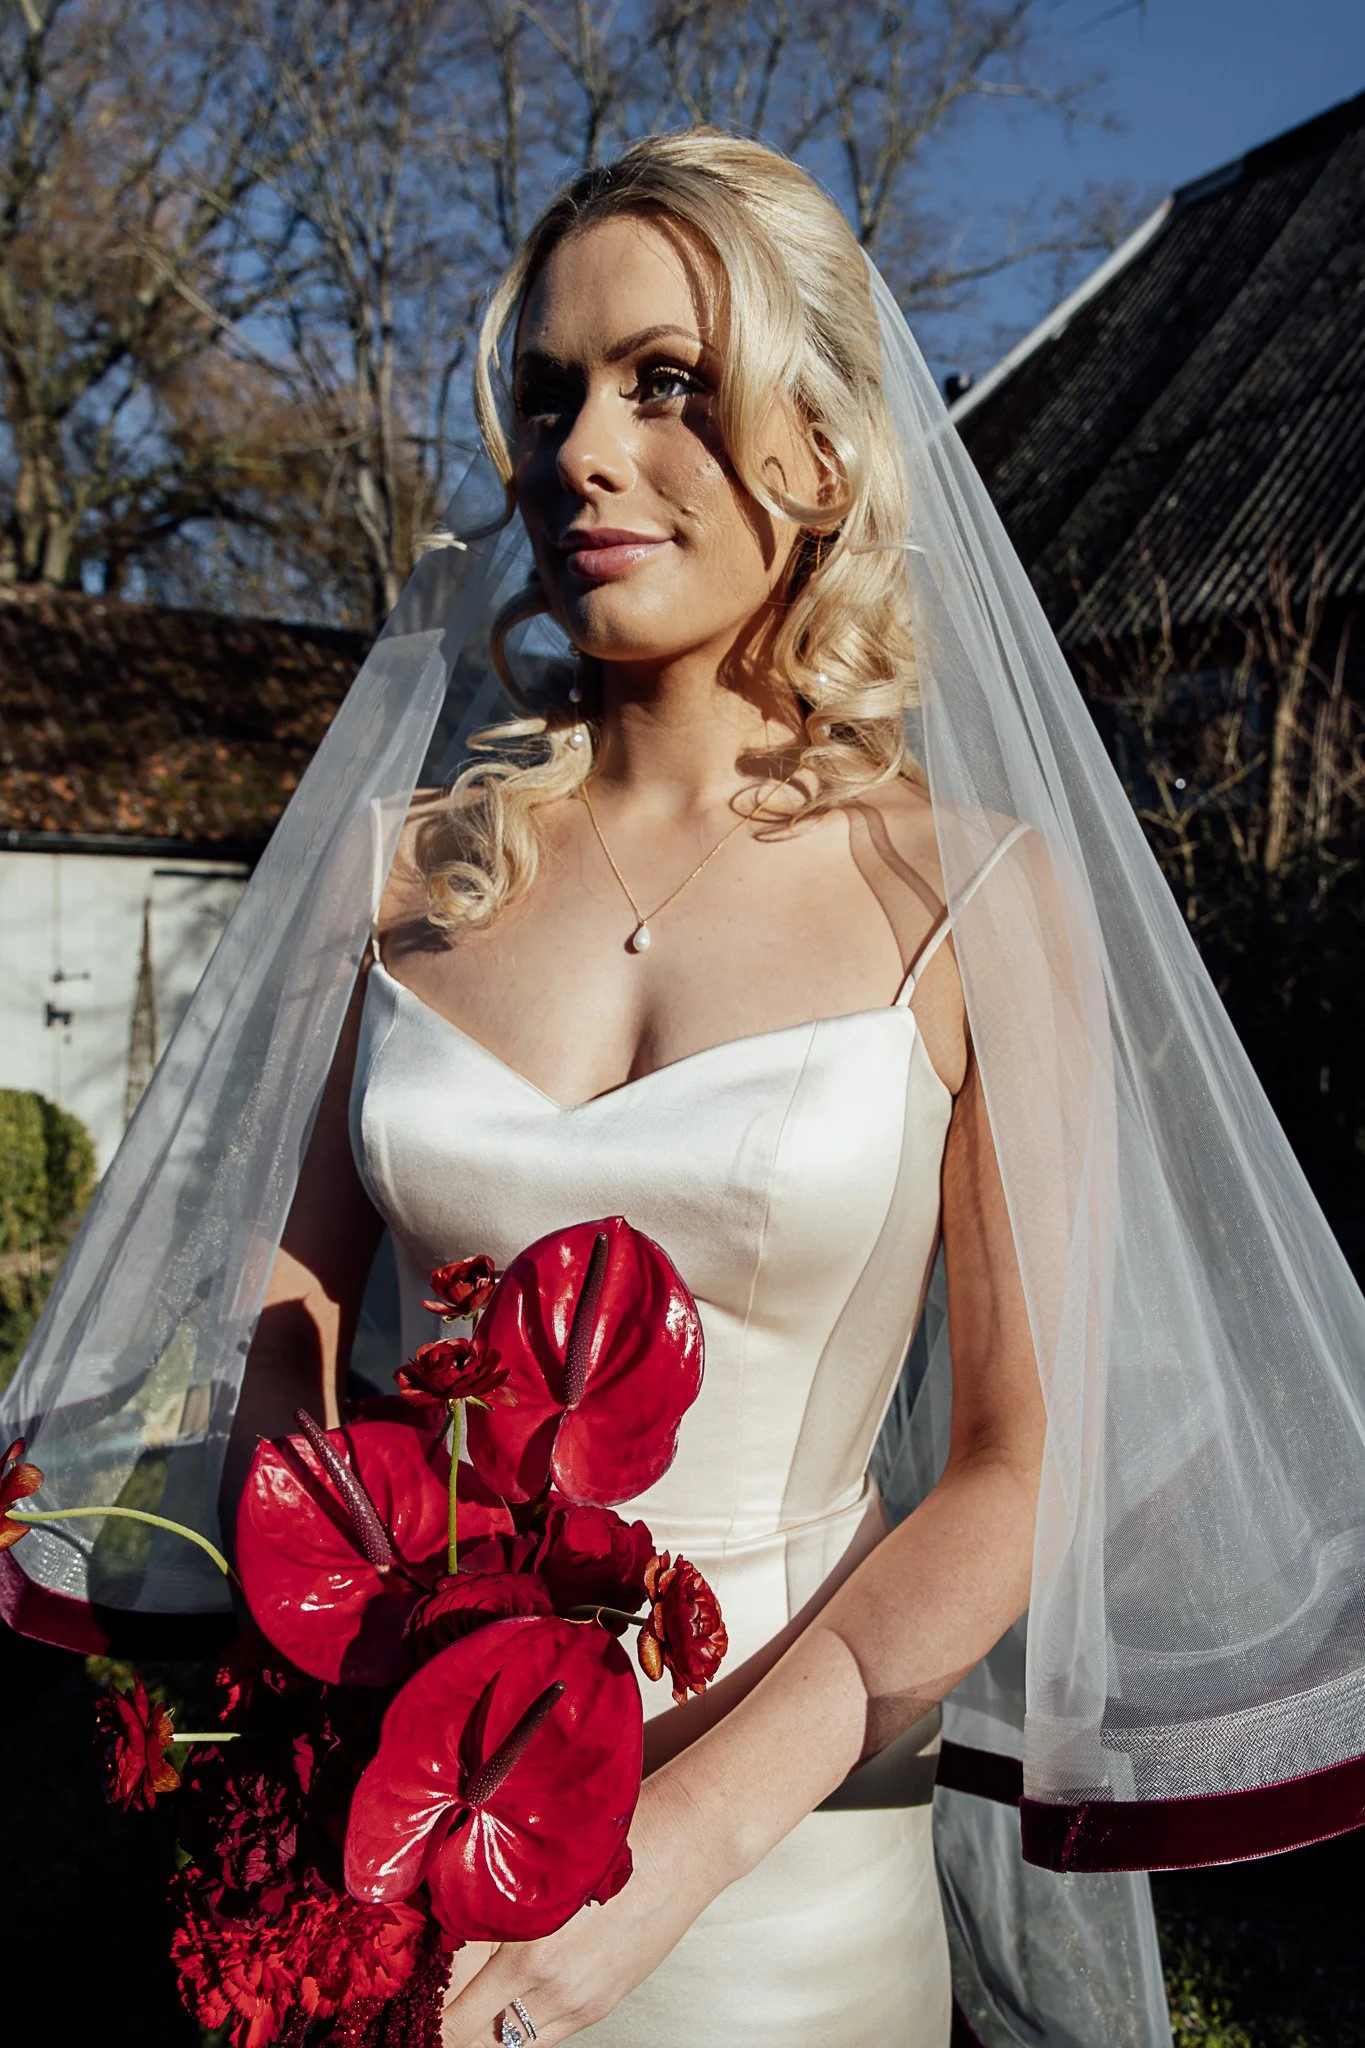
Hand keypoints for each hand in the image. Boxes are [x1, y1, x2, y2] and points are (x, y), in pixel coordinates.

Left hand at [441, 1768, 720, 2045]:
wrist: (688, 1844)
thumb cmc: (617, 1837)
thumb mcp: (542, 1867)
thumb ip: (496, 1904)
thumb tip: (445, 1928)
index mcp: (530, 1946)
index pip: (457, 2013)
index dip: (429, 2020)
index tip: (408, 2013)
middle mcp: (552, 1983)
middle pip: (479, 2036)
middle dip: (451, 2030)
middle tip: (427, 2018)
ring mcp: (581, 2000)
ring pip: (512, 2041)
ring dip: (485, 2028)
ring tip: (462, 2013)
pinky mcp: (603, 2003)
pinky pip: (546, 2031)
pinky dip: (521, 2024)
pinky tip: (508, 2002)